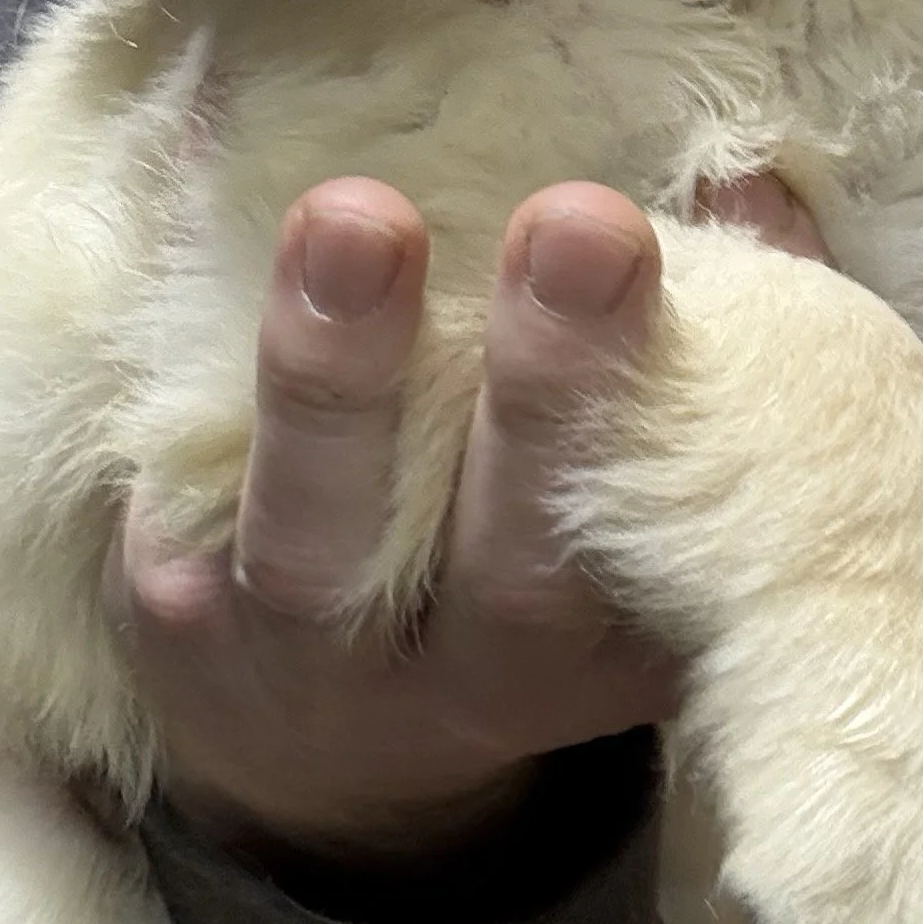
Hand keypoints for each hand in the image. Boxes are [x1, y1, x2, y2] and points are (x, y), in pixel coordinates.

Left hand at [115, 170, 828, 870]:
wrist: (328, 750)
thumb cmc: (525, 559)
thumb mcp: (643, 495)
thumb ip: (717, 331)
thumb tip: (747, 173)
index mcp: (621, 644)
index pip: (675, 548)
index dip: (688, 417)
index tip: (696, 273)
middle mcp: (477, 677)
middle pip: (512, 553)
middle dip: (548, 385)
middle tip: (575, 222)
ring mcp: (311, 660)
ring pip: (319, 534)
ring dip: (333, 369)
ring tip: (351, 217)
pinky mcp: (175, 621)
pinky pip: (178, 492)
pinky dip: (186, 353)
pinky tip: (192, 211)